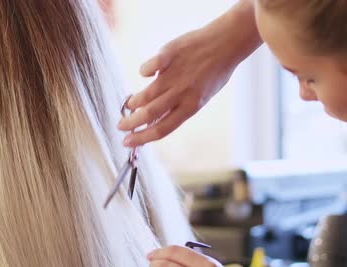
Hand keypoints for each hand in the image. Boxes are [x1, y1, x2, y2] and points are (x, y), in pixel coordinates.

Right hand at [118, 1, 260, 146]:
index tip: (128, 142)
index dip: (142, 138)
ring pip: (146, 94)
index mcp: (191, 107)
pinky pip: (148, 67)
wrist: (225, 44)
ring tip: (129, 104)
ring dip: (134, 102)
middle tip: (121, 125)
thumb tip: (154, 119)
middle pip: (149, 114)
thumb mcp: (200, 97)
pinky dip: (143, 72)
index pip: (162, 129)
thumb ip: (179, 108)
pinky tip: (145, 73)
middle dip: (131, 122)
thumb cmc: (213, 73)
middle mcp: (181, 93)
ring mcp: (174, 74)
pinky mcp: (169, 55)